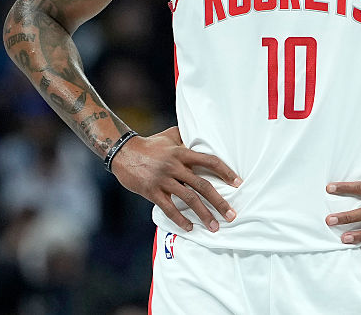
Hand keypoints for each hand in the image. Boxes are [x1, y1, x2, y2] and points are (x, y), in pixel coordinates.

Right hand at [111, 126, 241, 232]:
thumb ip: (186, 136)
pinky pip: (169, 208)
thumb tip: (202, 133)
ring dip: (203, 214)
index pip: (209, 161)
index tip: (238, 183)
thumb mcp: (170, 135)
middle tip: (231, 215)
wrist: (123, 152)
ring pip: (189, 199)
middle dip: (219, 202)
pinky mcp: (152, 191)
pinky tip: (190, 227)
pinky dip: (180, 219)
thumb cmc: (150, 144)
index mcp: (182, 152)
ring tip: (214, 226)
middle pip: (202, 185)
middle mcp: (175, 166)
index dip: (225, 172)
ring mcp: (163, 179)